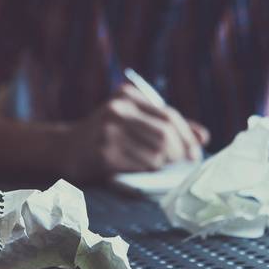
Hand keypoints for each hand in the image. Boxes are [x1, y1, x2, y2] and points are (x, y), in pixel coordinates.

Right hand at [59, 84, 209, 181]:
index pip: (168, 115)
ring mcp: (108, 130)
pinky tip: (147, 173)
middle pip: (165, 134)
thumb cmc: (106, 136)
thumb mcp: (133, 120)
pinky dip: (150, 172)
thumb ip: (165, 125)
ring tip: (166, 169)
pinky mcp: (103, 152)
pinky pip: (140, 166)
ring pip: (156, 152)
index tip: (196, 152)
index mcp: (127, 95)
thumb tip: (203, 137)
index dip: (187, 135)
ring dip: (166, 165)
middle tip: (185, 165)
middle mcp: (118, 109)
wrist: (66, 148)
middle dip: (181, 153)